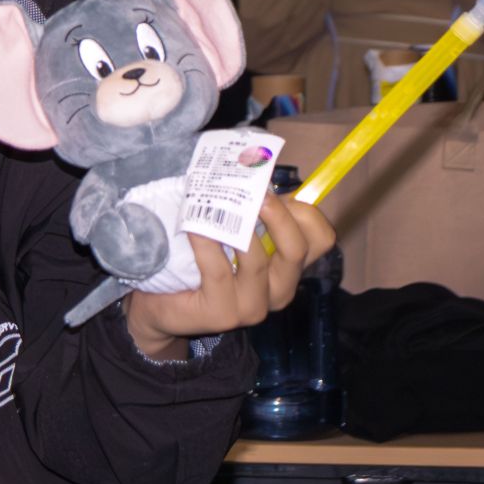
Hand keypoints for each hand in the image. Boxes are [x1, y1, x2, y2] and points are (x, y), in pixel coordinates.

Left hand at [124, 195, 336, 358]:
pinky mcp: (223, 313)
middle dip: (276, 213)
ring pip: (257, 258)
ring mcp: (253, 306)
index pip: (321, 238)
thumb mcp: (233, 234)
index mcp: (289, 268)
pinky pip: (218, 269)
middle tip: (251, 194)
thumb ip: (252, 212)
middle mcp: (280, 290)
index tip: (272, 193)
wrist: (162, 305)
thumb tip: (255, 170)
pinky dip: (205, 241)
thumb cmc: (199, 262)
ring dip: (233, 225)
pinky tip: (193, 227)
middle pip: (298, 247)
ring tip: (211, 204)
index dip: (303, 210)